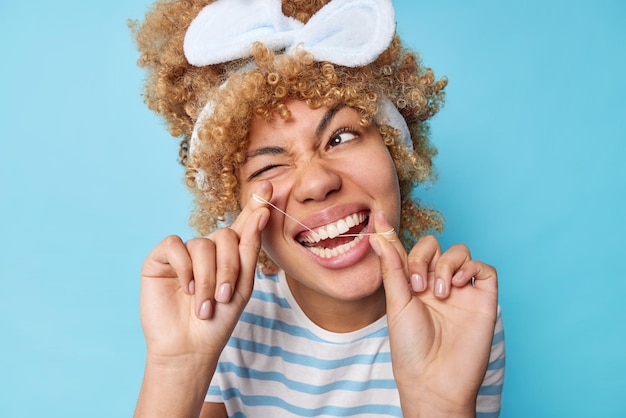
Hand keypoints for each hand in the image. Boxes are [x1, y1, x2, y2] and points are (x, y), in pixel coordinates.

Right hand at [139, 182, 271, 363]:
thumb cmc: (218, 321)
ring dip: (207, 277)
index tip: (269, 187)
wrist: (190, 347)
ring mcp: (184, 253)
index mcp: (230, 255)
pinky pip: (175, 245)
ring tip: (204, 305)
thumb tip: (261, 213)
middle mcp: (207, 249)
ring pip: (202, 244)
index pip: (243, 225)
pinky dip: (184, 268)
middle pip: (225, 235)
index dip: (255, 205)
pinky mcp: (161, 258)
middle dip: (228, 268)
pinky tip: (187, 288)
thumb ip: (250, 249)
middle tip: (224, 297)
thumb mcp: (242, 286)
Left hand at [369, 211, 497, 416]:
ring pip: (459, 251)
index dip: (394, 235)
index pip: (408, 250)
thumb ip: (392, 267)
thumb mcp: (396, 302)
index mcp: (413, 284)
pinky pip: (483, 268)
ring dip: (445, 264)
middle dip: (424, 257)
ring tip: (438, 293)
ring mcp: (460, 291)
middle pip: (435, 245)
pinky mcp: (483, 299)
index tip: (377, 216)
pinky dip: (469, 268)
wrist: (434, 380)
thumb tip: (377, 234)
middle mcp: (436, 284)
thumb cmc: (410, 347)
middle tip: (417, 284)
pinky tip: (454, 286)